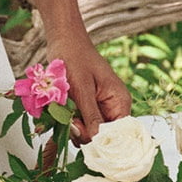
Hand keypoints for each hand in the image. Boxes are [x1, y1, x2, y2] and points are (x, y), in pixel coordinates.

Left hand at [43, 22, 130, 142]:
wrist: (64, 41)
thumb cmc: (75, 58)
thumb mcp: (82, 88)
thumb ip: (90, 115)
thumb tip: (97, 140)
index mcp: (119, 101)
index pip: (119, 133)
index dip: (101, 139)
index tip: (81, 131)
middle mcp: (113, 107)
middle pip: (102, 135)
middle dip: (84, 132)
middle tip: (69, 120)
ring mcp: (99, 108)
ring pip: (89, 131)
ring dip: (74, 127)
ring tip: (65, 111)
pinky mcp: (87, 107)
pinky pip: (81, 122)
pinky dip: (70, 120)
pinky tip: (62, 110)